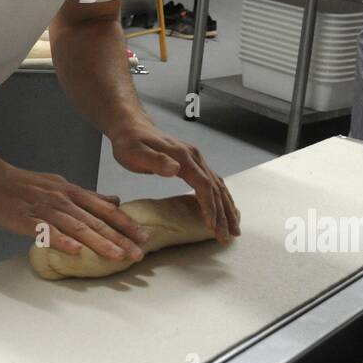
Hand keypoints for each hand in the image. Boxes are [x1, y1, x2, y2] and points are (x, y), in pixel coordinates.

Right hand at [0, 164, 148, 259]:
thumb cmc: (25, 184)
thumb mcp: (61, 184)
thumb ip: (88, 196)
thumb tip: (114, 201)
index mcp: (72, 193)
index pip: (105, 210)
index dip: (125, 224)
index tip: (143, 237)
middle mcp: (63, 200)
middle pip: (95, 221)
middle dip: (119, 238)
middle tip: (137, 254)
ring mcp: (45, 209)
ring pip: (76, 227)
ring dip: (98, 242)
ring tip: (116, 256)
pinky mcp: (27, 219)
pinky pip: (46, 231)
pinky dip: (61, 240)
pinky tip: (74, 251)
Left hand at [108, 120, 240, 241]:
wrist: (131, 126)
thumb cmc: (130, 142)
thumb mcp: (135, 153)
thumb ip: (155, 161)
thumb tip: (175, 169)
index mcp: (183, 157)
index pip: (203, 185)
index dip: (209, 206)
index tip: (212, 226)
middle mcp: (194, 157)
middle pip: (215, 188)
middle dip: (223, 214)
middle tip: (226, 236)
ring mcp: (195, 159)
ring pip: (218, 185)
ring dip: (227, 207)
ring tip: (233, 228)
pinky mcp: (193, 162)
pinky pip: (213, 182)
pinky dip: (222, 197)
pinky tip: (225, 209)